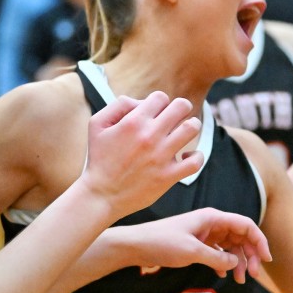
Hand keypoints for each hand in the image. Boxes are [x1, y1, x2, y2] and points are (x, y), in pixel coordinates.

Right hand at [79, 92, 203, 219]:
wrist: (101, 195)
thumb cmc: (99, 159)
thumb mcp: (97, 124)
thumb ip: (118, 105)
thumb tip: (142, 102)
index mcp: (134, 122)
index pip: (161, 97)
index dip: (159, 102)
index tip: (155, 113)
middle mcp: (150, 136)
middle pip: (182, 106)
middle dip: (180, 109)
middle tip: (174, 119)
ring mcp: (161, 156)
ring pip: (192, 128)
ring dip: (191, 126)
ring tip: (183, 133)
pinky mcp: (168, 176)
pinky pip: (195, 161)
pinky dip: (196, 156)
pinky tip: (186, 156)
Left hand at [128, 208, 270, 283]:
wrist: (137, 246)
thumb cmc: (162, 243)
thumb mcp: (192, 252)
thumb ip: (217, 258)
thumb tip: (235, 263)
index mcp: (212, 218)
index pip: (246, 225)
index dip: (259, 241)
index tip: (266, 260)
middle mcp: (212, 223)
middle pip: (242, 236)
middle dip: (251, 255)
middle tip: (251, 276)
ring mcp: (205, 233)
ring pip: (232, 246)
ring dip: (239, 261)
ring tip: (239, 280)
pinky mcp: (198, 243)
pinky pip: (219, 252)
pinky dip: (225, 262)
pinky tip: (224, 274)